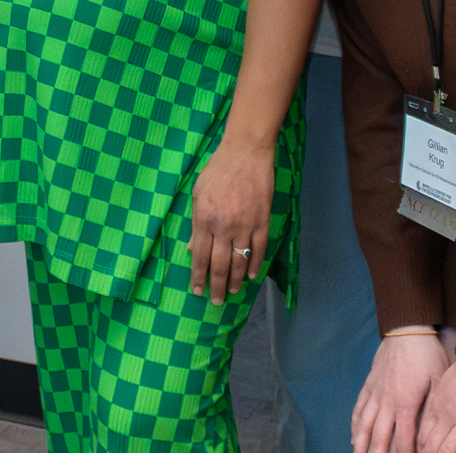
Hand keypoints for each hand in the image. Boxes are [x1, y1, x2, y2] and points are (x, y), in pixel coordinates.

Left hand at [189, 137, 273, 304]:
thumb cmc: (217, 170)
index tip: (197, 291)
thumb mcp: (198, 194)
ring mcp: (245, 224)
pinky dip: (254, 264)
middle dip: (216, 286)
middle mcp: (224, 226)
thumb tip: (193, 250)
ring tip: (231, 293)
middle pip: (220, 265)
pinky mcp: (262, 220)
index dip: (198, 277)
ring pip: (240, 261)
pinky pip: (259, 248)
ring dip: (235, 280)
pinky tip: (250, 275)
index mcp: (205, 219)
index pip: (200, 256)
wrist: (245, 154)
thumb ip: (195, 224)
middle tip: (215, 301)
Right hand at [353, 332, 448, 452]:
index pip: (403, 438)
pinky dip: (354, 423)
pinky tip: (353, 435)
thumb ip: (434, 407)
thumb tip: (432, 431)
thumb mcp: (439, 380)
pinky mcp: (370, 383)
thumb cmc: (427, 354)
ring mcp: (375, 392)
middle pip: (378, 435)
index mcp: (406, 403)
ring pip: (364, 423)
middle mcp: (387, 401)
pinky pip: (359, 407)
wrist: (408, 329)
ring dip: (360, 443)